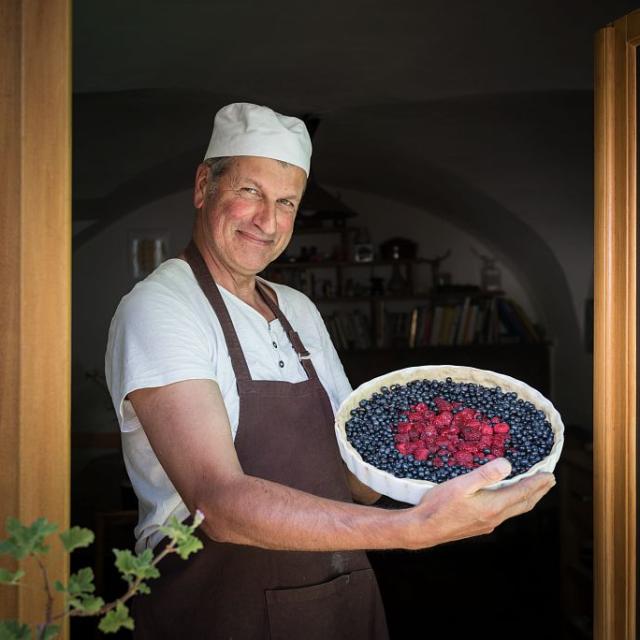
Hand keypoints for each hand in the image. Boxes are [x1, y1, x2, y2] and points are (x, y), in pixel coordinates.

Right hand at [403, 458, 554, 549]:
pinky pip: (504, 514)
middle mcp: (495, 517)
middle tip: (549, 480)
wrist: (423, 529)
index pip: (522, 493)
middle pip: (523, 503)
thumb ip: (485, 475)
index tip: (549, 474)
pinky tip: (507, 500)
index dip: (537, 483)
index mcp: (493, 506)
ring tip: (535, 490)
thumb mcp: (460, 485)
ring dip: (527, 498)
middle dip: (538, 491)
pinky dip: (514, 503)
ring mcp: (488, 524)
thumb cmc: (439, 505)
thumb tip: (508, 465)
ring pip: (515, 510)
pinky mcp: (480, 526)